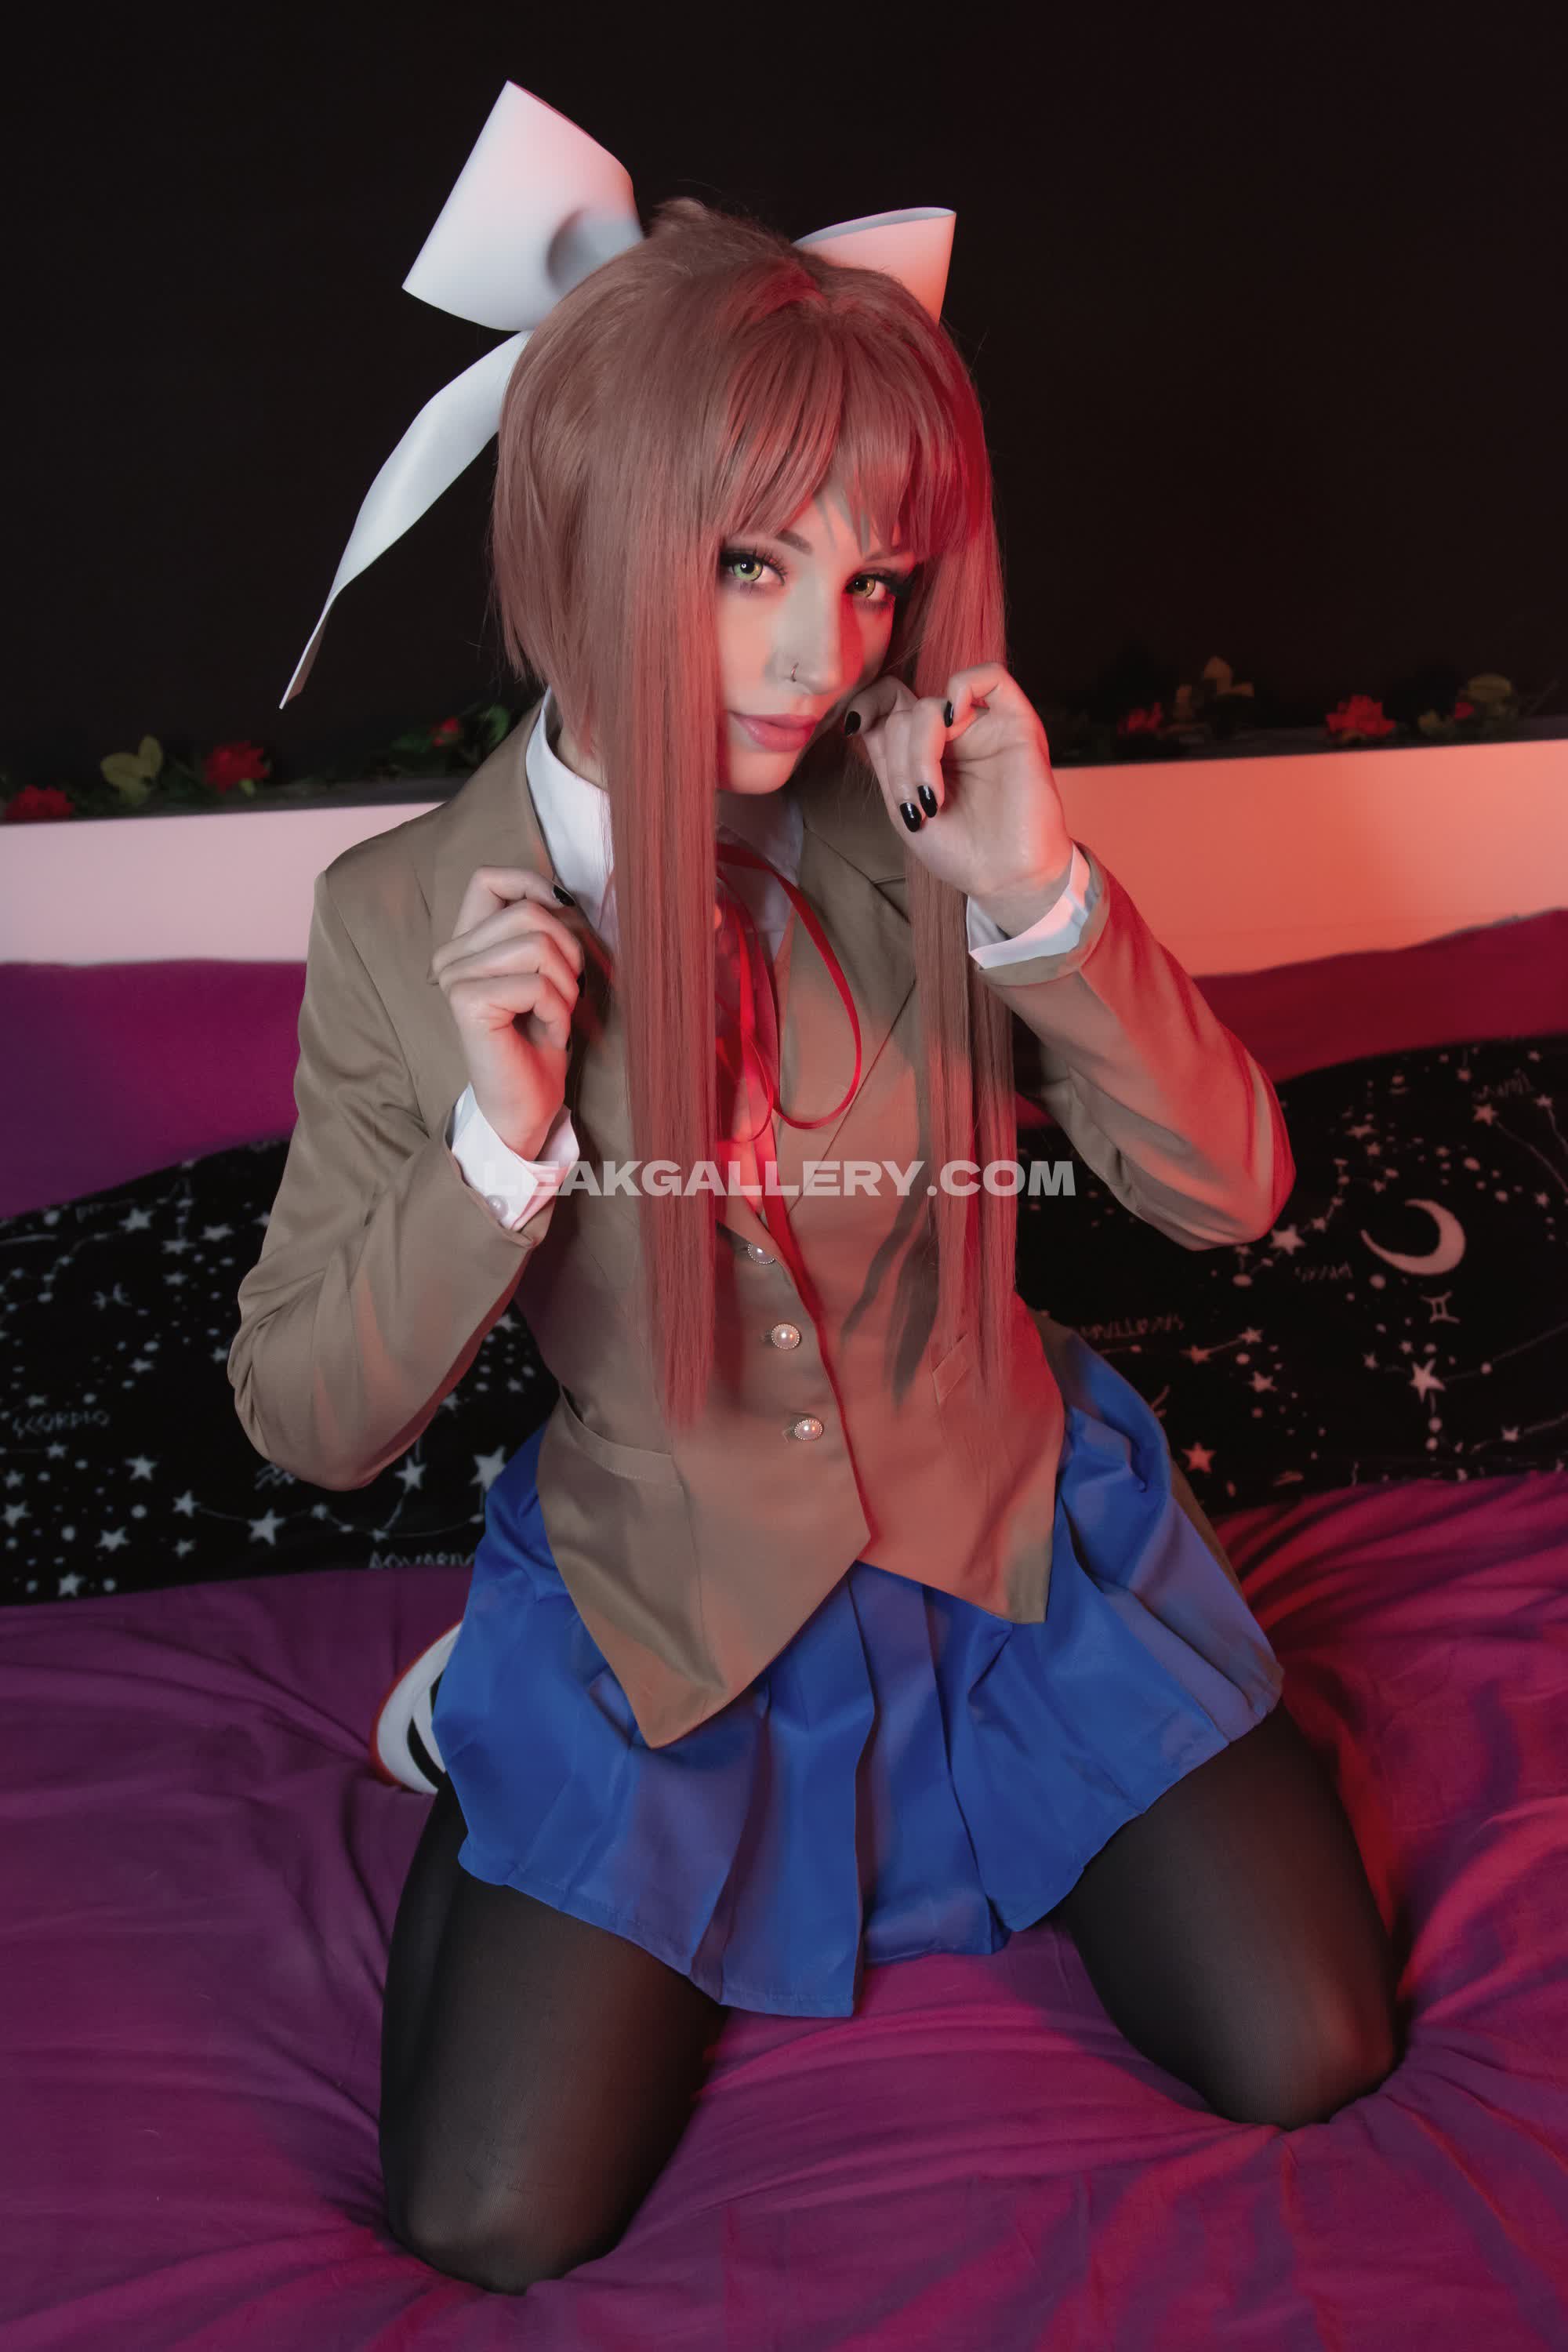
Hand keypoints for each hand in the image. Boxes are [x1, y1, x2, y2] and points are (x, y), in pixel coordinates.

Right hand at [428, 869, 585, 1159]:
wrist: (528, 1105)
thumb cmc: (540, 1040)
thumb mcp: (549, 973)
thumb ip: (542, 930)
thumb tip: (560, 895)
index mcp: (468, 944)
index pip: (488, 878)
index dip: (532, 884)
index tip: (562, 911)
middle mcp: (452, 957)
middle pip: (527, 911)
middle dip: (568, 950)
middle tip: (565, 992)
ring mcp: (454, 979)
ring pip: (537, 944)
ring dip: (566, 984)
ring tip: (555, 1014)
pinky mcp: (467, 1002)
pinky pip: (537, 983)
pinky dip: (558, 1010)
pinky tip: (546, 1034)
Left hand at [844, 665, 1074, 927]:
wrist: (1005, 879)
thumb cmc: (960, 851)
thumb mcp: (903, 808)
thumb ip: (885, 761)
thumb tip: (860, 716)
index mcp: (924, 751)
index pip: (889, 702)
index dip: (868, 703)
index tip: (854, 726)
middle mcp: (952, 734)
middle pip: (903, 713)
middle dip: (898, 762)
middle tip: (914, 806)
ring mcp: (983, 726)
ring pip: (932, 704)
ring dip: (919, 750)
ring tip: (932, 797)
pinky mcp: (1016, 724)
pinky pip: (991, 676)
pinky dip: (962, 687)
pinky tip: (954, 722)